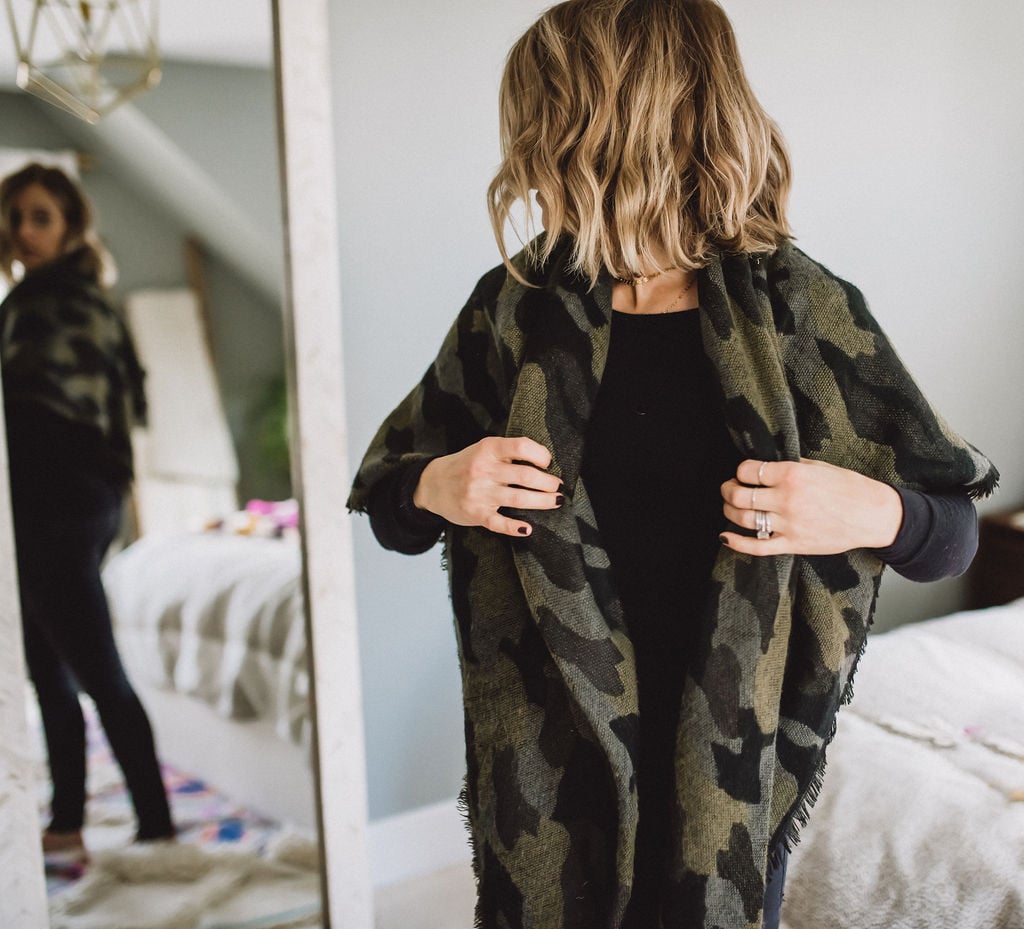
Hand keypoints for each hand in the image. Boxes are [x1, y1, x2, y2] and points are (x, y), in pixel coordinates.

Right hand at [413, 436, 562, 536]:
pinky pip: (499, 523)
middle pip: (526, 476)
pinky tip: (527, 529)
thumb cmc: (465, 465)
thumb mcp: (483, 450)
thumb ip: (508, 453)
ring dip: (542, 501)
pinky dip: (514, 527)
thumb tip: (544, 462)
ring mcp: (479, 493)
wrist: (432, 484)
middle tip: (558, 487)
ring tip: (556, 501)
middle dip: (548, 483)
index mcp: (488, 449)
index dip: (541, 455)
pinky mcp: (475, 513)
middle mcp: (484, 470)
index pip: (522, 447)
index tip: (548, 463)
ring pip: (519, 498)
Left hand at [719, 458, 902, 555]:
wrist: (874, 516)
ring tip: (729, 505)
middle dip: (728, 489)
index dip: (740, 471)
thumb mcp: (819, 467)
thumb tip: (766, 465)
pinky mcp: (793, 544)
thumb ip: (790, 466)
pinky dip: (737, 543)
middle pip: (740, 495)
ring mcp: (788, 524)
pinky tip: (726, 536)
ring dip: (729, 510)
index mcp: (793, 475)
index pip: (749, 470)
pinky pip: (757, 547)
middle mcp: (787, 499)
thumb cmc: (850, 488)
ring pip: (744, 518)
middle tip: (728, 487)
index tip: (742, 472)